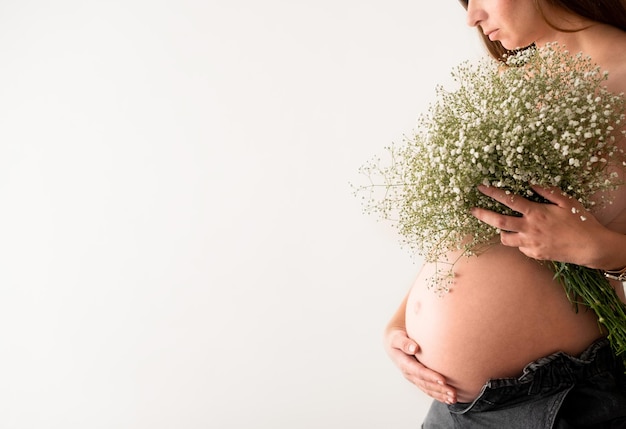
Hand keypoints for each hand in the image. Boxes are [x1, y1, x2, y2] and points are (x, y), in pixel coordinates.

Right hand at [384, 327, 456, 403]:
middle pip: (425, 383)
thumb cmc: (397, 339)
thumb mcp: (397, 338)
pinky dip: (438, 395)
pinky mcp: (418, 380)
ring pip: (428, 389)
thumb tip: (414, 348)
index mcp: (404, 363)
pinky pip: (428, 390)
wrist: (393, 344)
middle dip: (439, 389)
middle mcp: (409, 373)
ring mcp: (414, 378)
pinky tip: (448, 400)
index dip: (430, 376)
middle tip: (453, 393)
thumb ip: (404, 343)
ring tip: (453, 399)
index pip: (418, 371)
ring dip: (441, 395)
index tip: (443, 380)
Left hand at [470, 185, 605, 265]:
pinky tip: (529, 237)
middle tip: (472, 210)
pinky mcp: (534, 255)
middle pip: (499, 223)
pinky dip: (519, 241)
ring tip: (506, 226)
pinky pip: (520, 247)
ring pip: (506, 239)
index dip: (493, 193)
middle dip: (483, 215)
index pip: (509, 201)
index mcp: (536, 213)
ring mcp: (530, 244)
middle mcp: (529, 229)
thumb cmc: (581, 221)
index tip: (481, 188)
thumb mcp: (566, 201)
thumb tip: (531, 184)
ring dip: (502, 231)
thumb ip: (547, 191)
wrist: (591, 247)